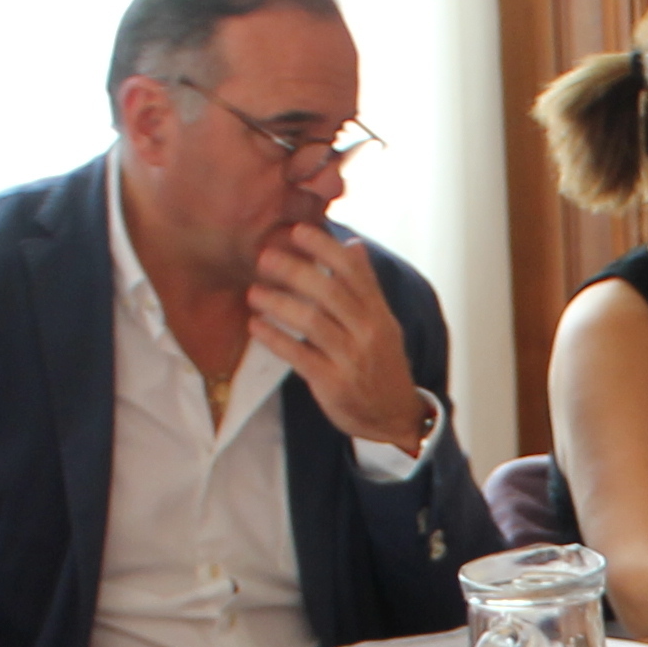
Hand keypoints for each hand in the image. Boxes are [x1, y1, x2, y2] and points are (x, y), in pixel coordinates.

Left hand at [247, 226, 431, 452]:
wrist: (394, 416)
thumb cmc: (381, 363)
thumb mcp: (383, 322)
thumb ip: (365, 285)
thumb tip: (353, 245)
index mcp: (378, 312)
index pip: (353, 270)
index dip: (324, 247)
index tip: (298, 231)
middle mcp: (368, 331)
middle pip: (328, 291)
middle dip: (293, 270)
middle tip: (264, 256)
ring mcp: (351, 358)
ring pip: (311, 321)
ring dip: (278, 303)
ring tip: (253, 292)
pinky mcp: (333, 383)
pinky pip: (298, 355)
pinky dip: (274, 338)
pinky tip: (256, 326)